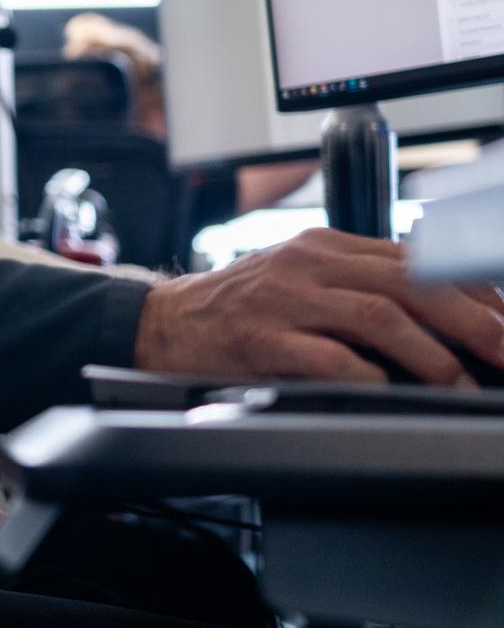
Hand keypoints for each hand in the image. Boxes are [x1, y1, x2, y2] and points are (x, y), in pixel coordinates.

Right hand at [136, 227, 503, 385]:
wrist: (160, 323)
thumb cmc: (238, 309)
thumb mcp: (301, 279)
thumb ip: (359, 284)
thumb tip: (443, 316)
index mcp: (325, 246)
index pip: (419, 257)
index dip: (474, 289)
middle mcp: (308, 262)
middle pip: (409, 283)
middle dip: (472, 320)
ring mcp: (283, 298)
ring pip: (378, 314)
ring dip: (431, 353)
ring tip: (460, 384)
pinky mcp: (259, 337)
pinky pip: (326, 354)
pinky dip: (366, 372)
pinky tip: (388, 387)